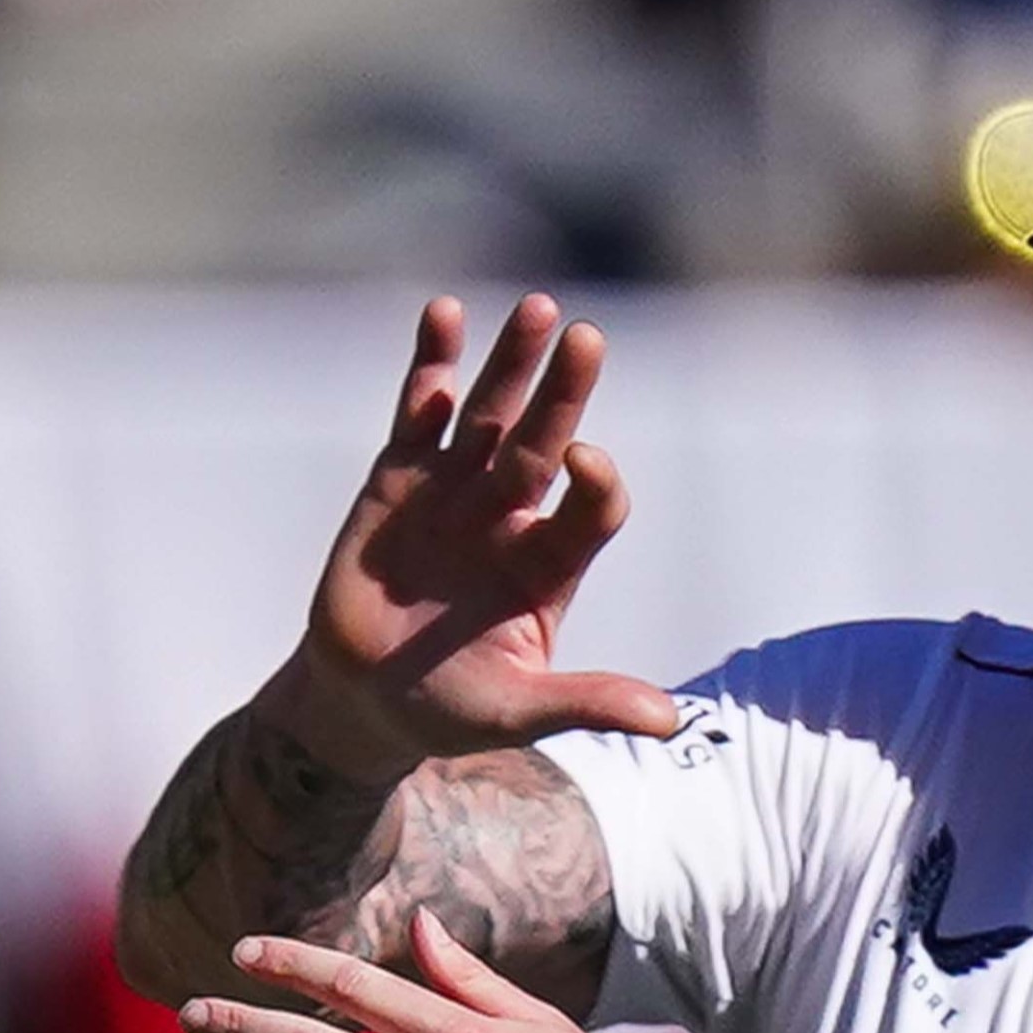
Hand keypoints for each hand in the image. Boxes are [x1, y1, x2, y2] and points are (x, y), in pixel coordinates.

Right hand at [286, 297, 681, 775]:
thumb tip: (670, 723)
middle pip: (545, 443)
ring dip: (510, 364)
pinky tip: (444, 316)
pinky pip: (417, 415)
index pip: (589, 506)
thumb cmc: (449, 709)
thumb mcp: (518, 712)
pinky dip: (430, 367)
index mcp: (548, 564)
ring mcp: (454, 493)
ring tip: (536, 309)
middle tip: (586, 338)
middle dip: (564, 393)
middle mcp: (510, 517)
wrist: (363, 703)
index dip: (594, 480)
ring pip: (488, 415)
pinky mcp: (396, 481)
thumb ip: (586, 703)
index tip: (585, 459)